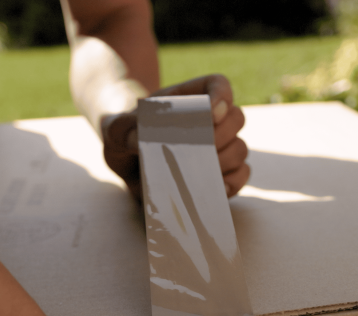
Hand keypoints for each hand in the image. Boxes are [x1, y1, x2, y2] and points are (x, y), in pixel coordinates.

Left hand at [102, 75, 249, 199]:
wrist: (127, 161)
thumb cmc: (125, 135)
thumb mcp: (115, 128)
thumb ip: (121, 129)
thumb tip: (137, 141)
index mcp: (189, 99)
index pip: (218, 85)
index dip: (222, 96)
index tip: (212, 114)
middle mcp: (210, 121)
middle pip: (237, 117)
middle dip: (221, 136)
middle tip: (199, 150)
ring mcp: (219, 147)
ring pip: (241, 148)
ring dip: (226, 161)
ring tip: (201, 171)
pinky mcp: (221, 173)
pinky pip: (242, 175)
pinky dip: (233, 182)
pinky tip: (215, 187)